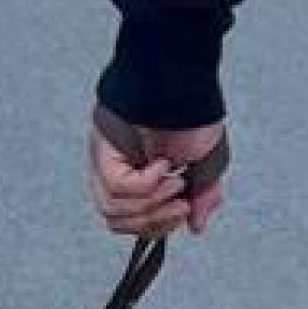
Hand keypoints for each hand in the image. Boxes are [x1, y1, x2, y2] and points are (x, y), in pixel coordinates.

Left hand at [88, 109, 227, 239]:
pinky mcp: (101, 150)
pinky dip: (146, 183)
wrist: (181, 82)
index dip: (158, 227)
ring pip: (112, 210)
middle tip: (182, 203)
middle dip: (155, 221)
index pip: (132, 222)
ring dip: (153, 204)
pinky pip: (117, 187)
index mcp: (136, 176)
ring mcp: (104, 161)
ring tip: (176, 181)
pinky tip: (162, 164)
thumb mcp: (206, 162)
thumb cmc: (193, 114)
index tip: (185, 210)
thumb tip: (196, 226)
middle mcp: (115, 170)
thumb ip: (202, 196)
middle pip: (117, 222)